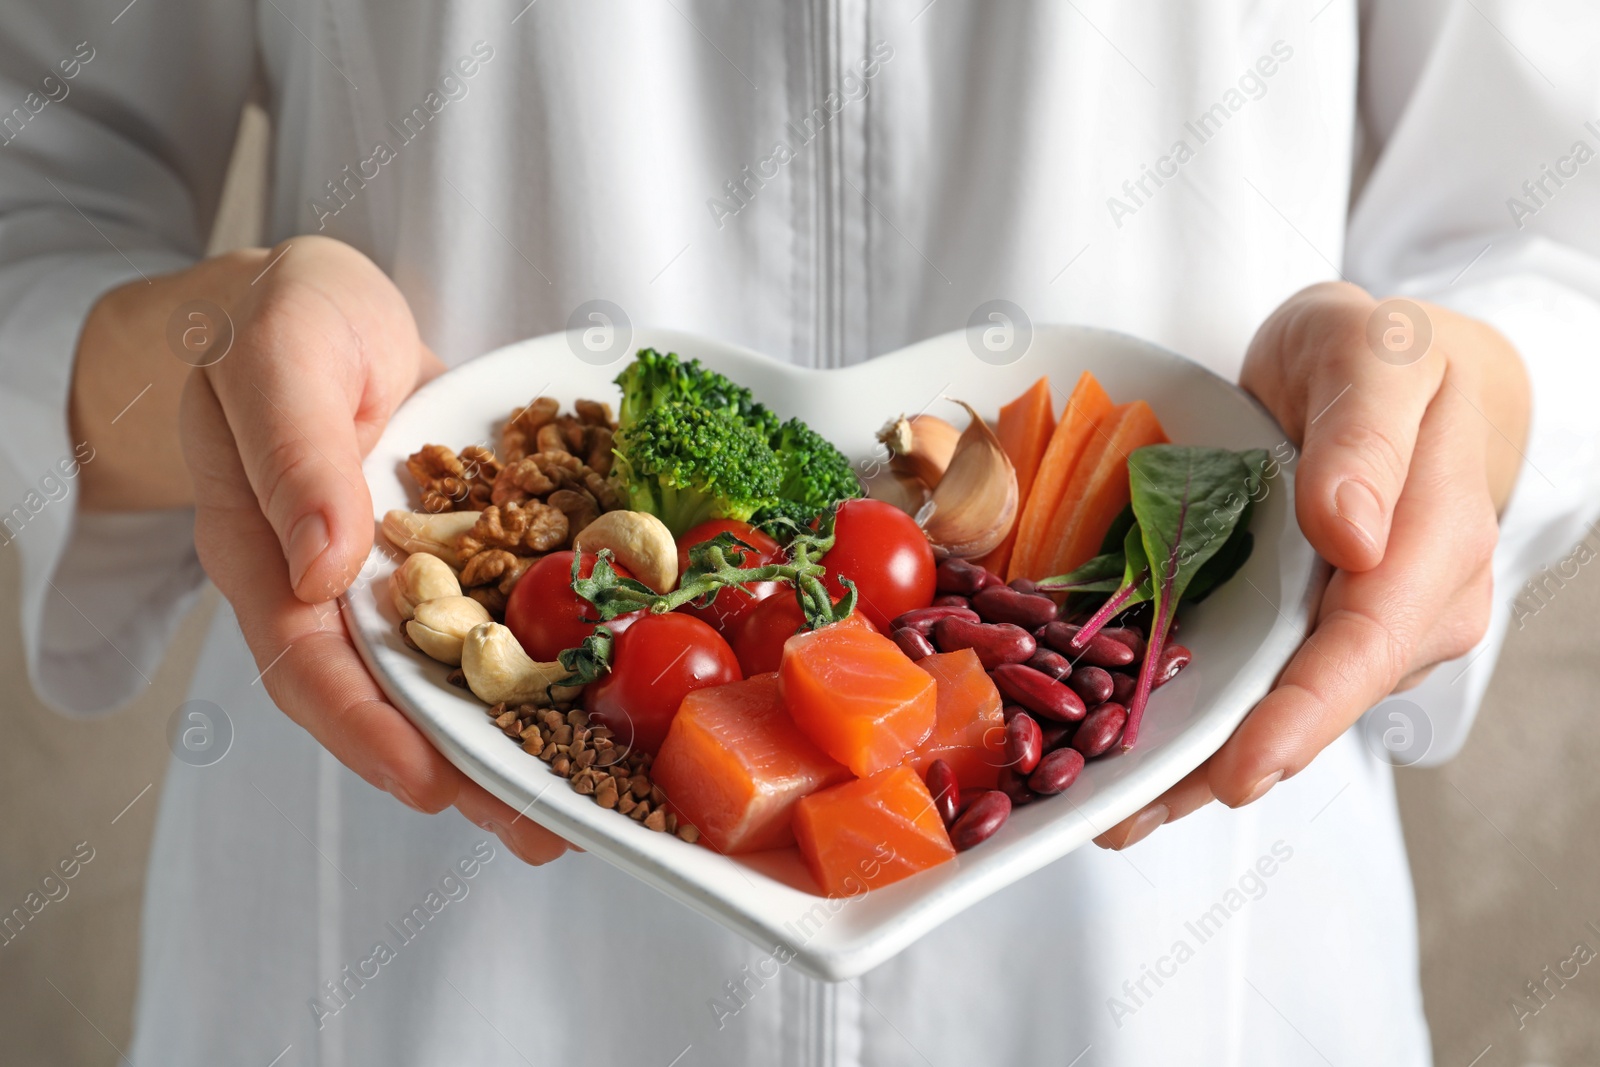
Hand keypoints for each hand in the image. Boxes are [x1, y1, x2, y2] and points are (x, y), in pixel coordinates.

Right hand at [77, 235, 570, 864]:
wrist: (321, 301)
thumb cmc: (279, 317)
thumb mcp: (278, 359)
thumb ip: (294, 453)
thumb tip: (325, 567)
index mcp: (266, 556)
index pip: (307, 663)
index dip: (365, 728)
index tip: (427, 782)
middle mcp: (334, 589)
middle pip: (391, 697)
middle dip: (462, 769)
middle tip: (540, 828)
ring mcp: (400, 580)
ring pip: (453, 673)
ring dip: (516, 737)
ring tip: (590, 798)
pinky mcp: (459, 557)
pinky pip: (501, 619)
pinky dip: (547, 662)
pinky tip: (605, 697)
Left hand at [1095, 281, 1530, 848]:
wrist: (1376, 369)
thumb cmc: (1378, 355)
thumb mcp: (1373, 357)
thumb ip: (1365, 438)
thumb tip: (1354, 535)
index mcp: (1436, 547)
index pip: (1368, 645)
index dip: (1303, 715)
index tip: (1240, 771)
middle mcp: (1406, 610)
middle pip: (1315, 705)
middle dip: (1224, 766)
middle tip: (1124, 814)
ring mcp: (1354, 629)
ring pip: (1278, 711)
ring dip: (1195, 767)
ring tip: (1107, 810)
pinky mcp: (1305, 630)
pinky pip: (1253, 686)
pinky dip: (1193, 727)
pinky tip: (1127, 764)